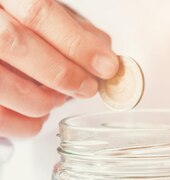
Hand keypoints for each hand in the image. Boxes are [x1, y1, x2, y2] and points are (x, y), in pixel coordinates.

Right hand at [0, 0, 117, 136]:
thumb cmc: (12, 23)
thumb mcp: (34, 10)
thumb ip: (67, 25)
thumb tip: (101, 49)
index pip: (37, 12)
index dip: (76, 42)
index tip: (106, 64)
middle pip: (16, 43)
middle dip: (62, 72)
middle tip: (87, 86)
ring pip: (1, 82)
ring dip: (42, 99)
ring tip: (60, 98)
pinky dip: (23, 123)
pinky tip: (38, 117)